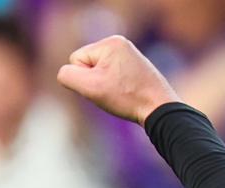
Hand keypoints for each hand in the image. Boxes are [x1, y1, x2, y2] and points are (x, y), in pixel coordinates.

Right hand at [56, 35, 179, 125]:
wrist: (159, 108)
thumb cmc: (126, 97)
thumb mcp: (90, 87)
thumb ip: (68, 76)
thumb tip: (65, 73)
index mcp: (110, 42)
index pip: (76, 59)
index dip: (84, 79)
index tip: (104, 87)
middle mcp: (120, 43)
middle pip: (86, 64)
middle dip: (93, 81)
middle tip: (112, 92)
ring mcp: (128, 54)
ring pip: (97, 72)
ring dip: (102, 86)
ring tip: (120, 93)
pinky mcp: (133, 66)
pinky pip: (110, 76)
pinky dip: (113, 87)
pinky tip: (125, 93)